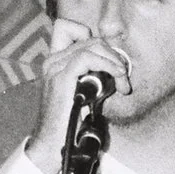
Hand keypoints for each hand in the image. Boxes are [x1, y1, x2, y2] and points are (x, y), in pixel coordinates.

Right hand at [27, 17, 129, 173]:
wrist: (51, 144)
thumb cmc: (68, 123)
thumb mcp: (82, 93)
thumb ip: (91, 76)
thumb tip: (115, 69)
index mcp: (55, 61)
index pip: (71, 29)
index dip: (95, 39)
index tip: (110, 61)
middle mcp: (52, 60)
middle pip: (90, 38)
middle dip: (113, 55)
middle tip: (123, 77)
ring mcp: (55, 68)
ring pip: (92, 45)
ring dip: (114, 61)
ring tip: (122, 81)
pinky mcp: (61, 78)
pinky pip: (87, 58)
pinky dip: (108, 65)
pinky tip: (117, 78)